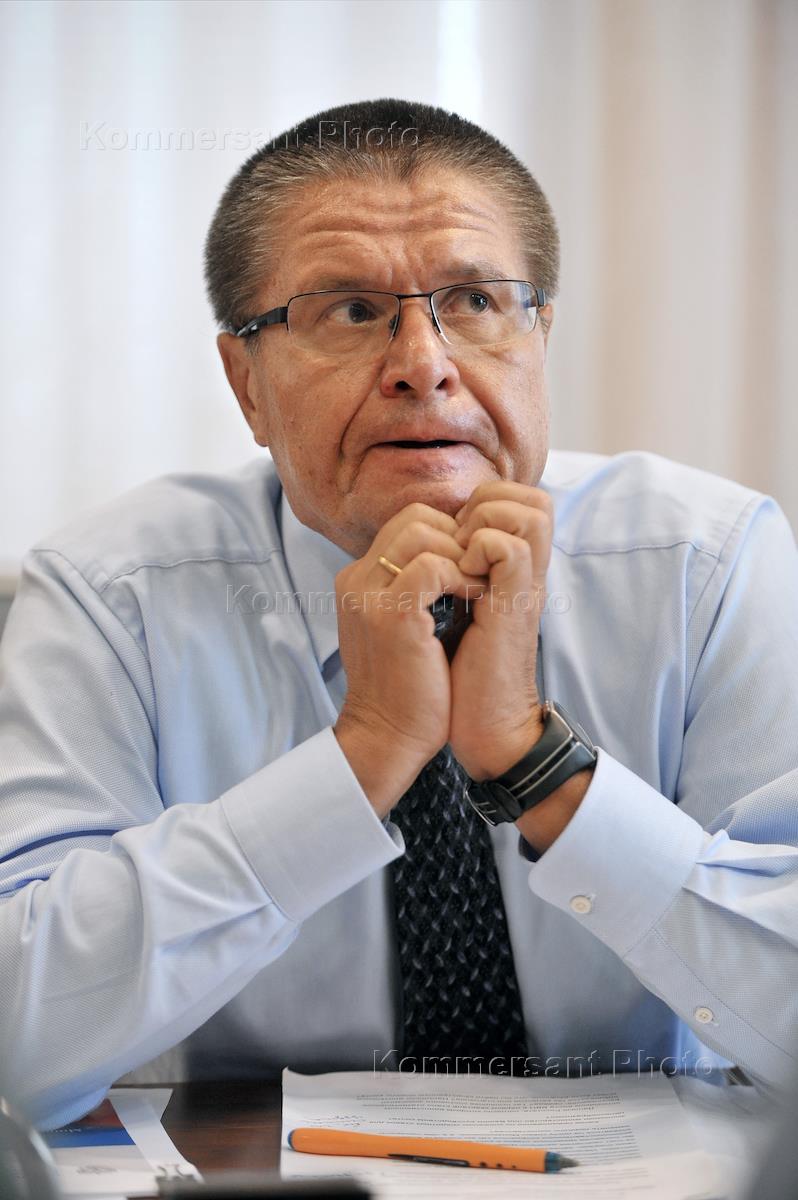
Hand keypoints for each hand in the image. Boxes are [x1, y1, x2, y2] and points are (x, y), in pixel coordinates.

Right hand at [333, 503, 485, 815]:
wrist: (387, 737)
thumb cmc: (407, 687)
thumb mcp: (403, 626)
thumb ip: (414, 588)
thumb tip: (453, 558)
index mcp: (358, 580)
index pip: (407, 524)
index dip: (448, 535)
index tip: (472, 568)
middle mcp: (356, 580)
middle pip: (414, 518)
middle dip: (458, 538)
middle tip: (480, 575)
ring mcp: (369, 595)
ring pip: (422, 532)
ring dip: (462, 555)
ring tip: (478, 588)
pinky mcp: (391, 614)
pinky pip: (433, 565)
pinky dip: (462, 576)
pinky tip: (474, 600)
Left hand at [447, 481, 553, 778]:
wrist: (482, 725)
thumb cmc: (461, 674)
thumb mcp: (457, 612)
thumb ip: (456, 574)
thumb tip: (428, 540)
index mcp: (514, 572)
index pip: (521, 499)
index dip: (485, 501)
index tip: (453, 536)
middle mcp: (527, 574)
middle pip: (535, 498)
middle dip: (489, 504)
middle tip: (457, 541)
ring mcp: (525, 588)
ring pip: (531, 511)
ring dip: (487, 523)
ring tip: (459, 558)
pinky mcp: (515, 606)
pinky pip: (509, 547)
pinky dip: (479, 550)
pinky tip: (458, 582)